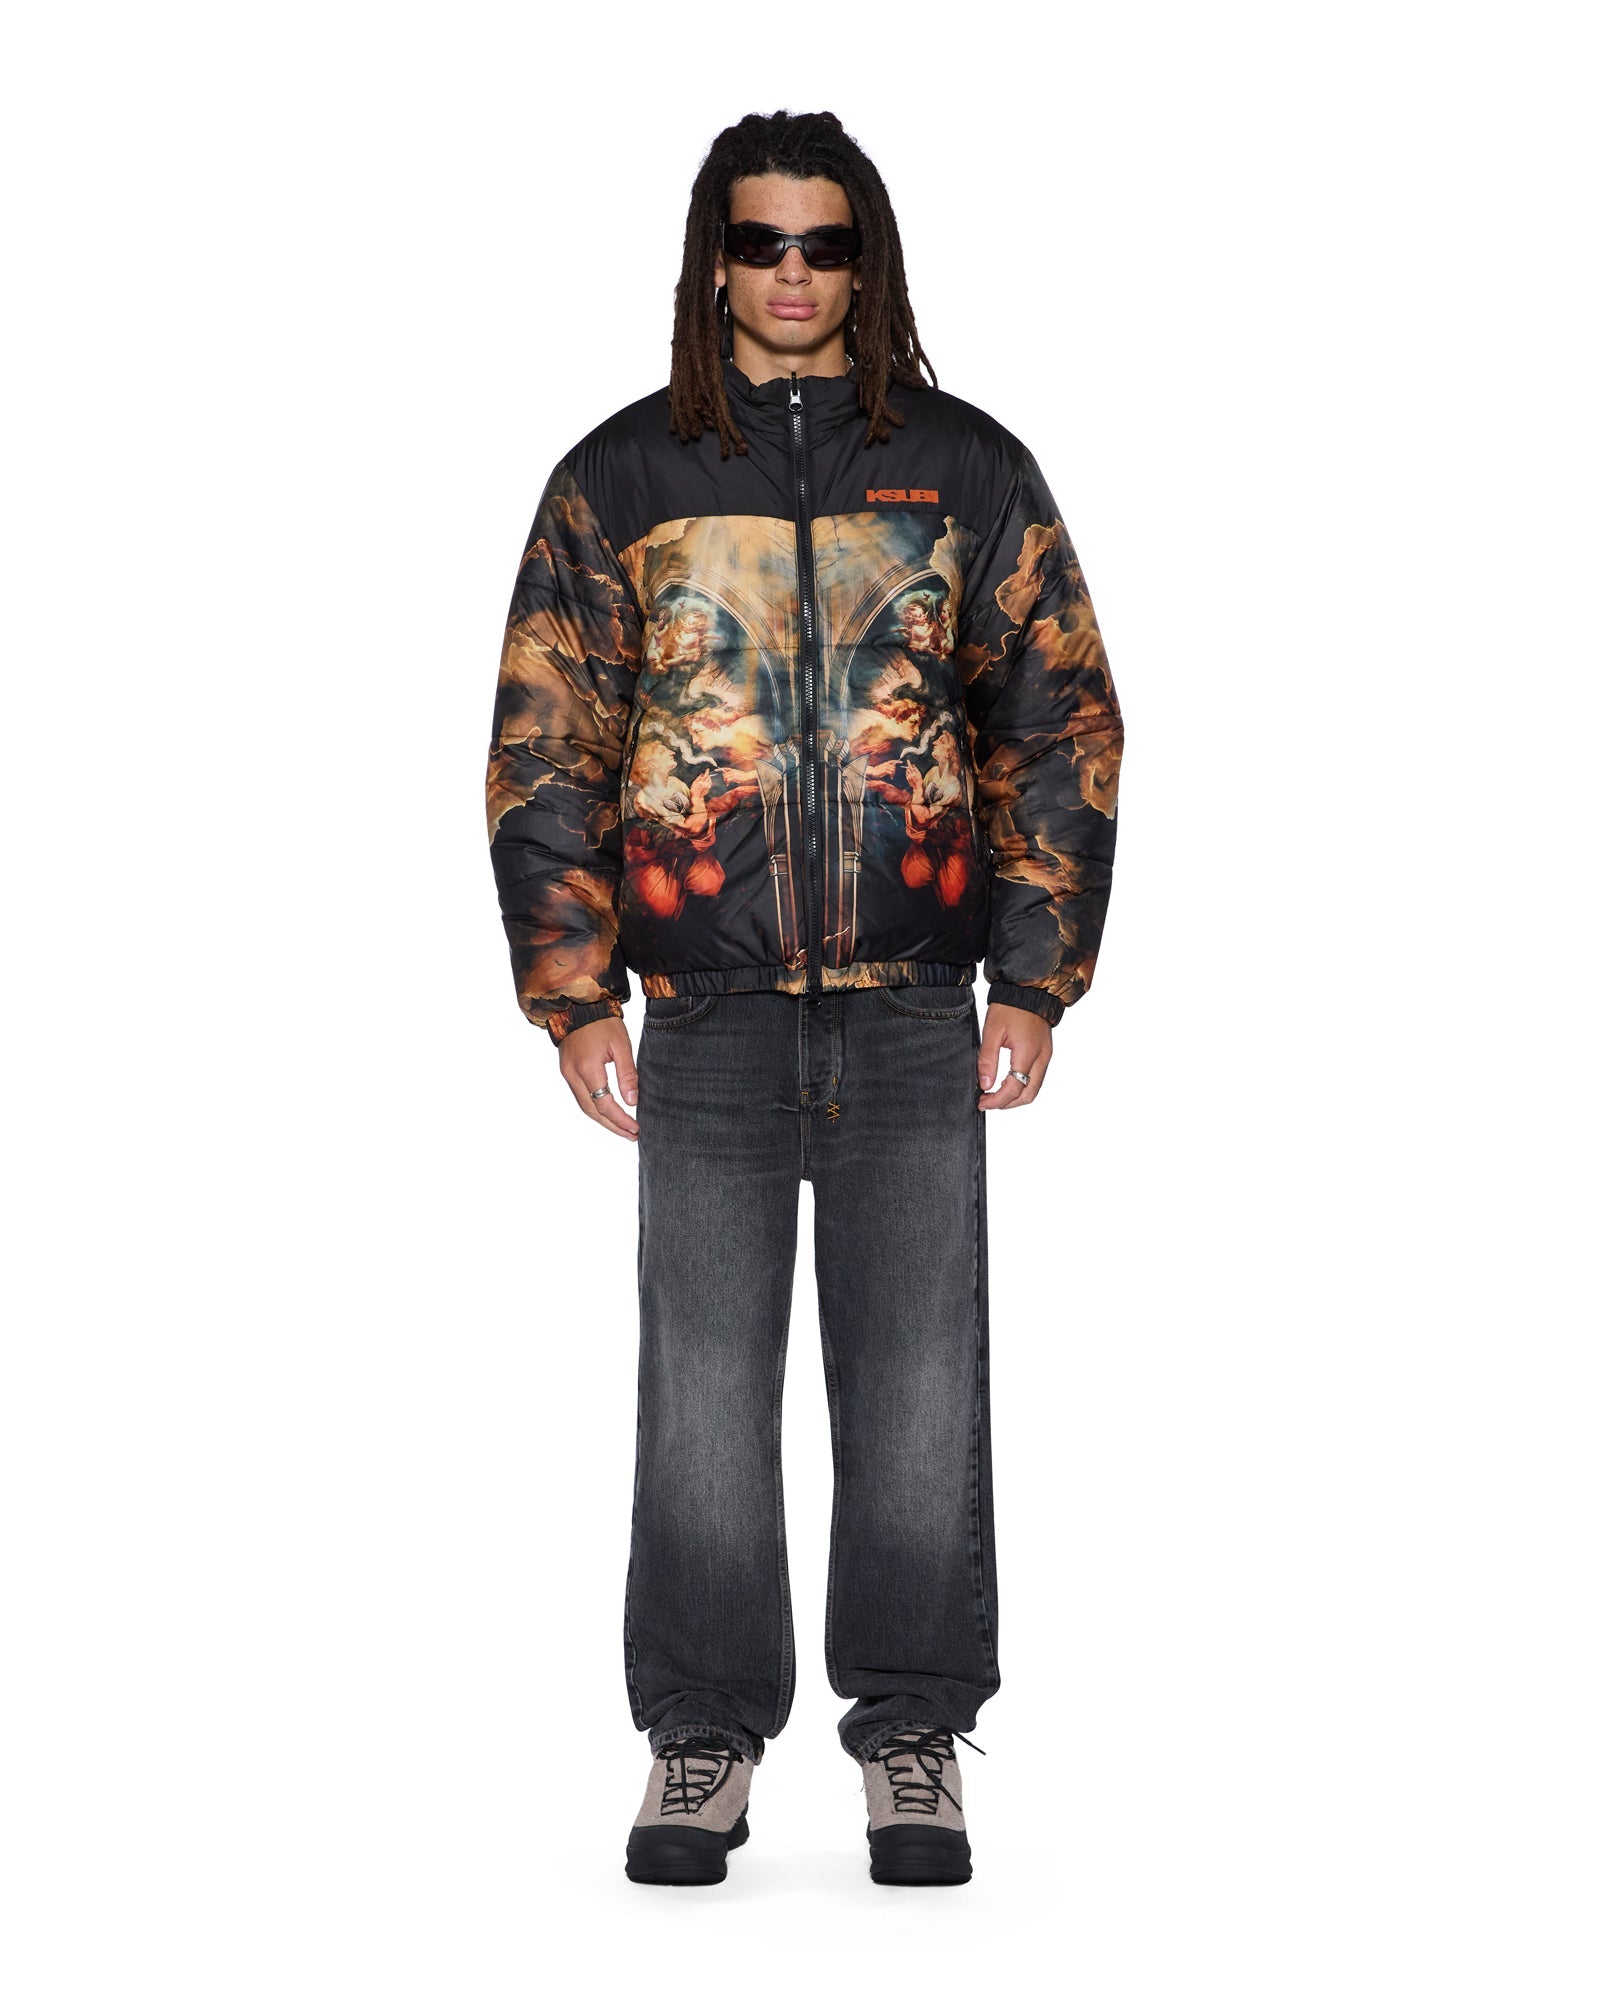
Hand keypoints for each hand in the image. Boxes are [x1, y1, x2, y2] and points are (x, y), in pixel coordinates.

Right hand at [559, 1015, 639, 1139]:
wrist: (578, 1005)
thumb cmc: (602, 1021)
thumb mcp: (621, 1045)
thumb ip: (627, 1074)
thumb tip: (632, 1101)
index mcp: (587, 1068)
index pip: (604, 1104)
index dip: (620, 1119)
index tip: (636, 1128)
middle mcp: (572, 1074)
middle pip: (592, 1111)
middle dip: (612, 1126)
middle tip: (631, 1135)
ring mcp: (567, 1073)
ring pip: (584, 1106)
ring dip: (603, 1120)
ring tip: (622, 1128)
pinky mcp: (567, 1071)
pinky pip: (581, 1096)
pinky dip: (595, 1108)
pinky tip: (608, 1112)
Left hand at [977, 1003, 1050, 1110]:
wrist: (1029, 990)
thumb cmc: (1010, 1007)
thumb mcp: (992, 1031)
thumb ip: (988, 1060)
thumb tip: (984, 1084)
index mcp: (1028, 1053)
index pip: (1014, 1088)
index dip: (997, 1100)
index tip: (981, 1102)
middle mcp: (1041, 1058)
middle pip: (1028, 1095)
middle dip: (1007, 1103)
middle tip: (987, 1102)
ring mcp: (1046, 1056)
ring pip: (1034, 1089)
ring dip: (1015, 1097)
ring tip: (995, 1095)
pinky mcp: (1045, 1053)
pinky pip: (1036, 1078)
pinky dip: (1022, 1086)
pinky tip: (1006, 1083)